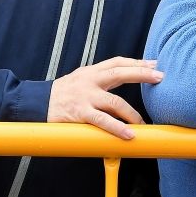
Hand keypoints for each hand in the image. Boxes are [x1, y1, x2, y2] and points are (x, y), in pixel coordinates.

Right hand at [48, 57, 162, 139]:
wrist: (35, 103)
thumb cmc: (61, 94)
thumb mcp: (80, 80)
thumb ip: (100, 80)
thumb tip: (125, 78)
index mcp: (91, 72)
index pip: (117, 62)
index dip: (137, 62)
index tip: (155, 63)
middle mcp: (89, 81)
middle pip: (120, 73)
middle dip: (142, 74)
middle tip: (160, 77)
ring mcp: (85, 97)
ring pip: (115, 102)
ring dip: (132, 113)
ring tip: (143, 122)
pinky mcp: (79, 113)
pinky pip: (102, 121)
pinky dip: (118, 128)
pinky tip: (129, 134)